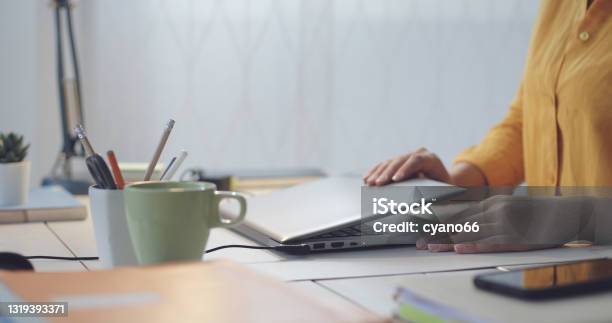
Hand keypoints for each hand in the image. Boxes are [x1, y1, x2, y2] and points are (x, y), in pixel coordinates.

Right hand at [363, 148, 450, 185]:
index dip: (405, 169)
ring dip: (378, 173)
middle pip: (400, 160)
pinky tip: (367, 177)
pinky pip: (385, 164)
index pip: (416, 161)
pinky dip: (375, 171)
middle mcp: (419, 153)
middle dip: (387, 173)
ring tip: (370, 182)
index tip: (395, 179)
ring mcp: (408, 155)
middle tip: (378, 183)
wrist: (444, 179)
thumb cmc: (443, 188)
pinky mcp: (400, 160)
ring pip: (390, 162)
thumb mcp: (442, 189)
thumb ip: (434, 192)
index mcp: (431, 159)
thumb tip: (423, 201)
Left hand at [416, 195, 587, 252]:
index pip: (458, 210)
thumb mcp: (507, 204)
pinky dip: (473, 246)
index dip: (437, 216)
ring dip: (446, 240)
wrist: (564, 213)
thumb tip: (465, 213)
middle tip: (416, 238)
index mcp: (490, 202)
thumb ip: (487, 208)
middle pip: (458, 222)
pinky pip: (490, 243)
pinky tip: (459, 248)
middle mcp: (493, 211)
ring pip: (469, 233)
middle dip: (435, 230)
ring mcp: (503, 225)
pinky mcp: (514, 239)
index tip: (419, 221)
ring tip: (429, 246)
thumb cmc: (534, 211)